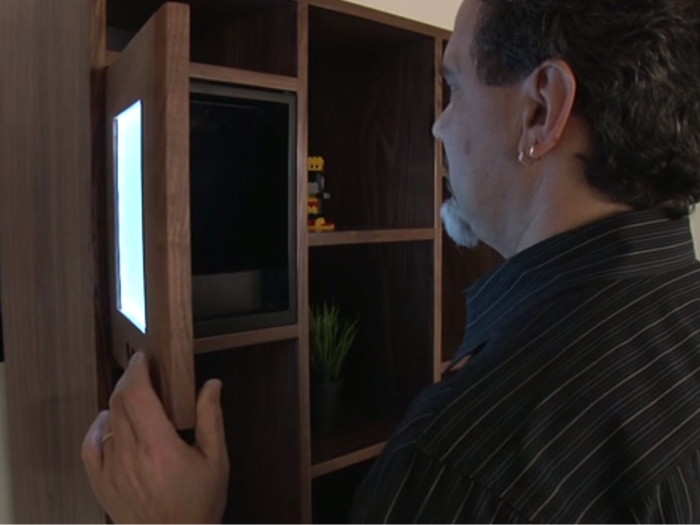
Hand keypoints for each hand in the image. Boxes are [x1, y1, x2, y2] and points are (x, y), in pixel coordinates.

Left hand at [81, 352, 229, 524]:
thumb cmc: (200, 503)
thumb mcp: (217, 461)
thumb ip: (211, 420)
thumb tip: (211, 385)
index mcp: (160, 447)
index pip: (138, 395)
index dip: (138, 370)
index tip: (144, 357)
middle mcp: (130, 456)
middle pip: (119, 402)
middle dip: (129, 379)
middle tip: (142, 370)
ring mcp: (111, 471)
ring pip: (106, 421)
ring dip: (117, 401)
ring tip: (134, 395)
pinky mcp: (101, 484)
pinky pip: (90, 447)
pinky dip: (97, 428)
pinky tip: (109, 422)